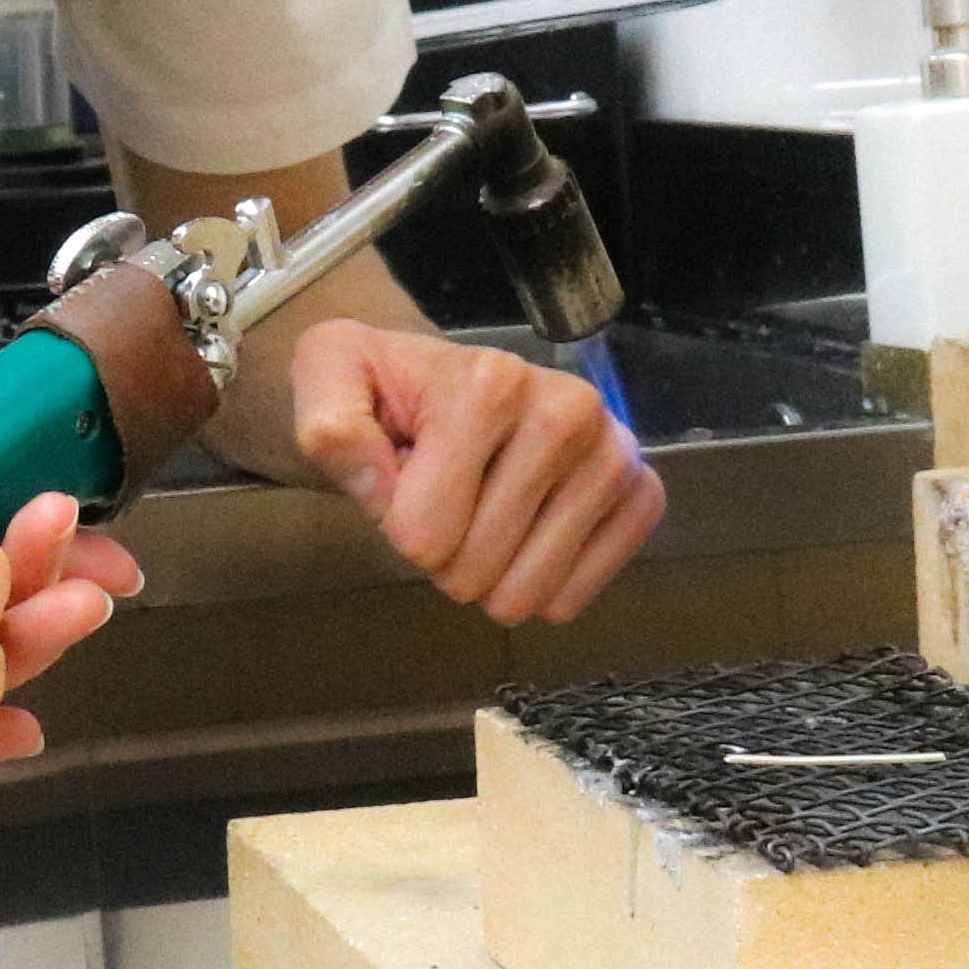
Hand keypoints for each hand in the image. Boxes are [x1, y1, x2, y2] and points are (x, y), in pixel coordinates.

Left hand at [279, 323, 665, 623]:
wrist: (442, 386)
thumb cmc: (385, 389)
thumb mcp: (330, 377)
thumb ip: (330, 427)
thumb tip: (375, 483)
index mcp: (491, 384)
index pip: (423, 535)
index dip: (397, 525)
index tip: (404, 482)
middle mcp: (568, 411)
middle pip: (474, 569)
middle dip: (442, 556)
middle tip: (444, 503)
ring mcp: (612, 453)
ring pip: (527, 591)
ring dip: (489, 577)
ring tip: (481, 518)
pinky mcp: (639, 491)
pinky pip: (582, 589)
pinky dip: (543, 586)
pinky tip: (526, 541)